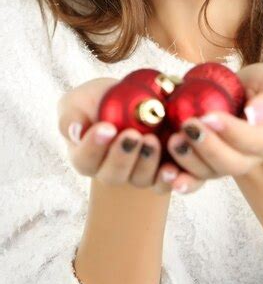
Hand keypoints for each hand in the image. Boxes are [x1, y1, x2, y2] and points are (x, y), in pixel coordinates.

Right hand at [56, 77, 184, 193]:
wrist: (133, 100)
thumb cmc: (99, 100)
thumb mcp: (78, 101)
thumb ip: (70, 115)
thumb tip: (75, 131)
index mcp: (85, 157)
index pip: (85, 159)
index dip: (94, 146)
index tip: (106, 127)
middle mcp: (109, 172)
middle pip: (113, 174)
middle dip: (123, 156)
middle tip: (133, 135)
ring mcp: (135, 174)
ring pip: (139, 179)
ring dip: (146, 162)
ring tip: (152, 141)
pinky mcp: (158, 172)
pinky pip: (162, 184)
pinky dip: (167, 179)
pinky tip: (172, 168)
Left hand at [165, 63, 262, 193]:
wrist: (244, 92)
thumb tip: (254, 116)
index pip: (255, 142)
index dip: (232, 132)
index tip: (209, 116)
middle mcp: (252, 157)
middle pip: (232, 164)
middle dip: (207, 147)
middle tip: (187, 126)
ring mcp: (229, 163)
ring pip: (211, 172)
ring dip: (190, 160)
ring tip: (174, 141)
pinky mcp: (208, 164)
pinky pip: (196, 178)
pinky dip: (183, 180)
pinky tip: (168, 175)